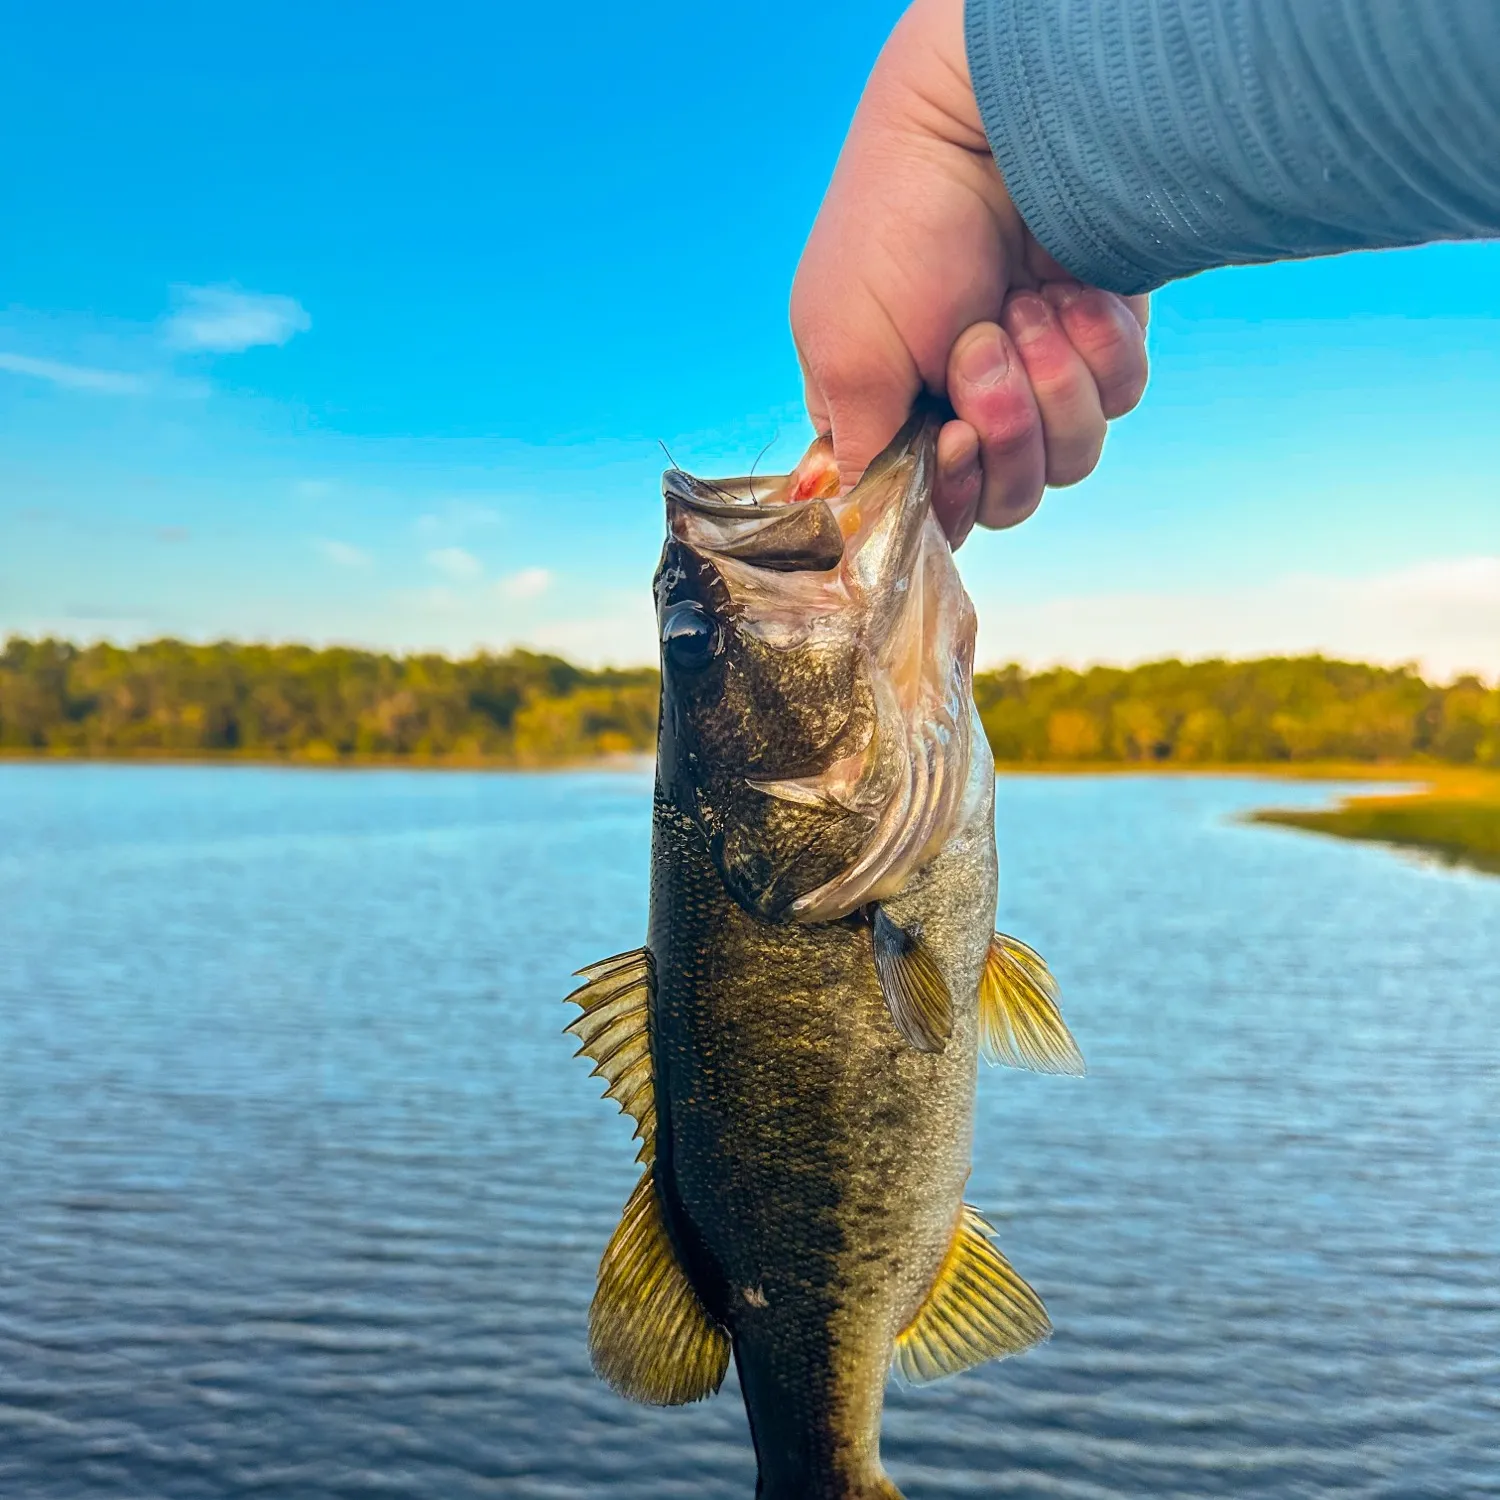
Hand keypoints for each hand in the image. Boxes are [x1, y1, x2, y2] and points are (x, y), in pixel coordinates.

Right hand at [791, 0, 1148, 544]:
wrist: (983, 125)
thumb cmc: (893, 226)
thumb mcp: (844, 351)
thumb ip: (859, 452)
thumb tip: (858, 531)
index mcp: (895, 421)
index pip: (933, 514)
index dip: (952, 494)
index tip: (953, 436)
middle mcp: (967, 411)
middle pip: (1009, 500)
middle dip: (1005, 431)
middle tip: (983, 347)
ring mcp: (1038, 381)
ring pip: (1070, 460)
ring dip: (1049, 384)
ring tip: (1023, 307)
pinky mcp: (1101, 347)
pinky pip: (1120, 398)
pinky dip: (1097, 347)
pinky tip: (1067, 292)